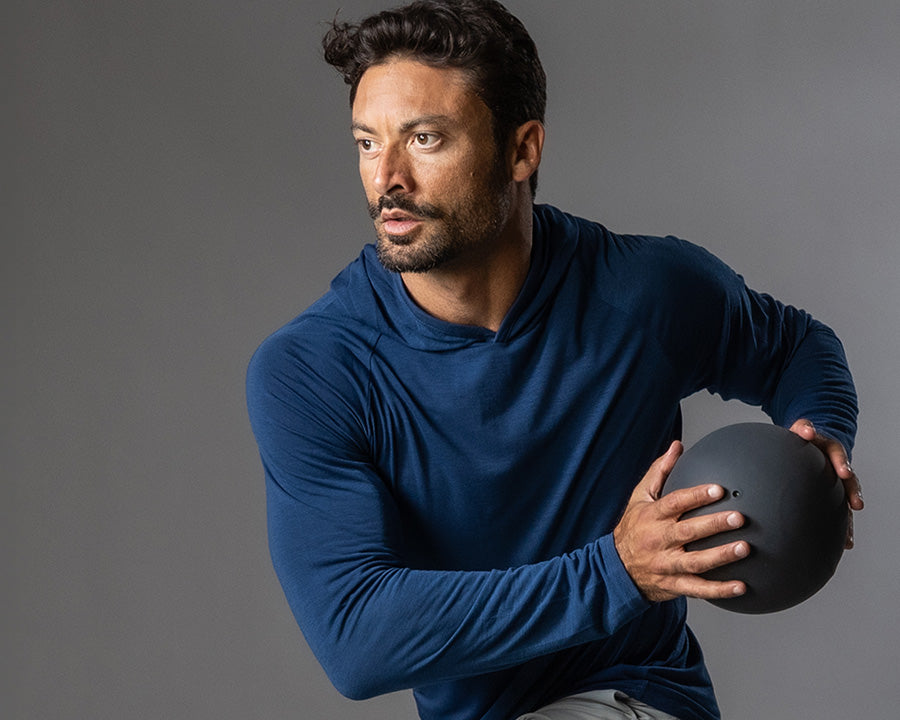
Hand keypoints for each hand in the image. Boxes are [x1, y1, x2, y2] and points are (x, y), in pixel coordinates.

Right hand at [613, 442, 748, 602]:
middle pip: (687, 532)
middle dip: (714, 525)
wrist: (617, 569)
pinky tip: (741, 586)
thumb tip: (677, 446)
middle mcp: (658, 540)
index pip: (674, 503)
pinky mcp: (673, 584)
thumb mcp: (639, 498)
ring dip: (720, 556)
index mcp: (651, 516)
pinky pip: (698, 589)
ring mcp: (666, 564)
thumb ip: (659, 472)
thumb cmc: (634, 527)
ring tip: (744, 548)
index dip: (696, 496)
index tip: (719, 490)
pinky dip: (719, 590)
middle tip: (739, 518)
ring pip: (695, 562)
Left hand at [789, 419, 862, 547]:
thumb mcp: (801, 429)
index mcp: (829, 448)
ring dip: (848, 517)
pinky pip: (840, 510)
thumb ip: (802, 428)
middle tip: (857, 504)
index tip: (843, 472)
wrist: (809, 441)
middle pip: (848, 479)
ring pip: (846, 498)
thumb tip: (805, 429)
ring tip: (850, 532)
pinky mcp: (833, 494)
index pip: (837, 453)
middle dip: (852, 491)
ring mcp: (836, 481)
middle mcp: (837, 466)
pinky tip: (846, 543)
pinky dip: (843, 527)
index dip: (841, 461)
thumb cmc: (802, 438)